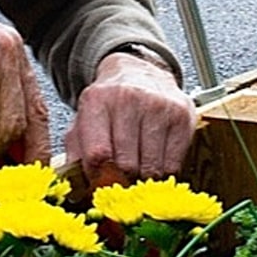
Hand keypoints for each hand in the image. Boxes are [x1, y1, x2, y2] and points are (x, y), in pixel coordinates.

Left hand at [62, 50, 195, 183]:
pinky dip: (163, 171)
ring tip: (138, 167)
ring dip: (143, 177)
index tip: (100, 182)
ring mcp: (157, 106)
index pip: (98, 153)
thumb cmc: (109, 104)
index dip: (98, 176)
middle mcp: (127, 98)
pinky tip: (156, 158)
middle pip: (126, 163)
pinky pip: (173, 164)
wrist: (139, 72)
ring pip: (151, 167)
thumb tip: (74, 184)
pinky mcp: (181, 116)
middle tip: (121, 177)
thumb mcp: (83, 119)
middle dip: (122, 179)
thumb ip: (75, 150)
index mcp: (96, 100)